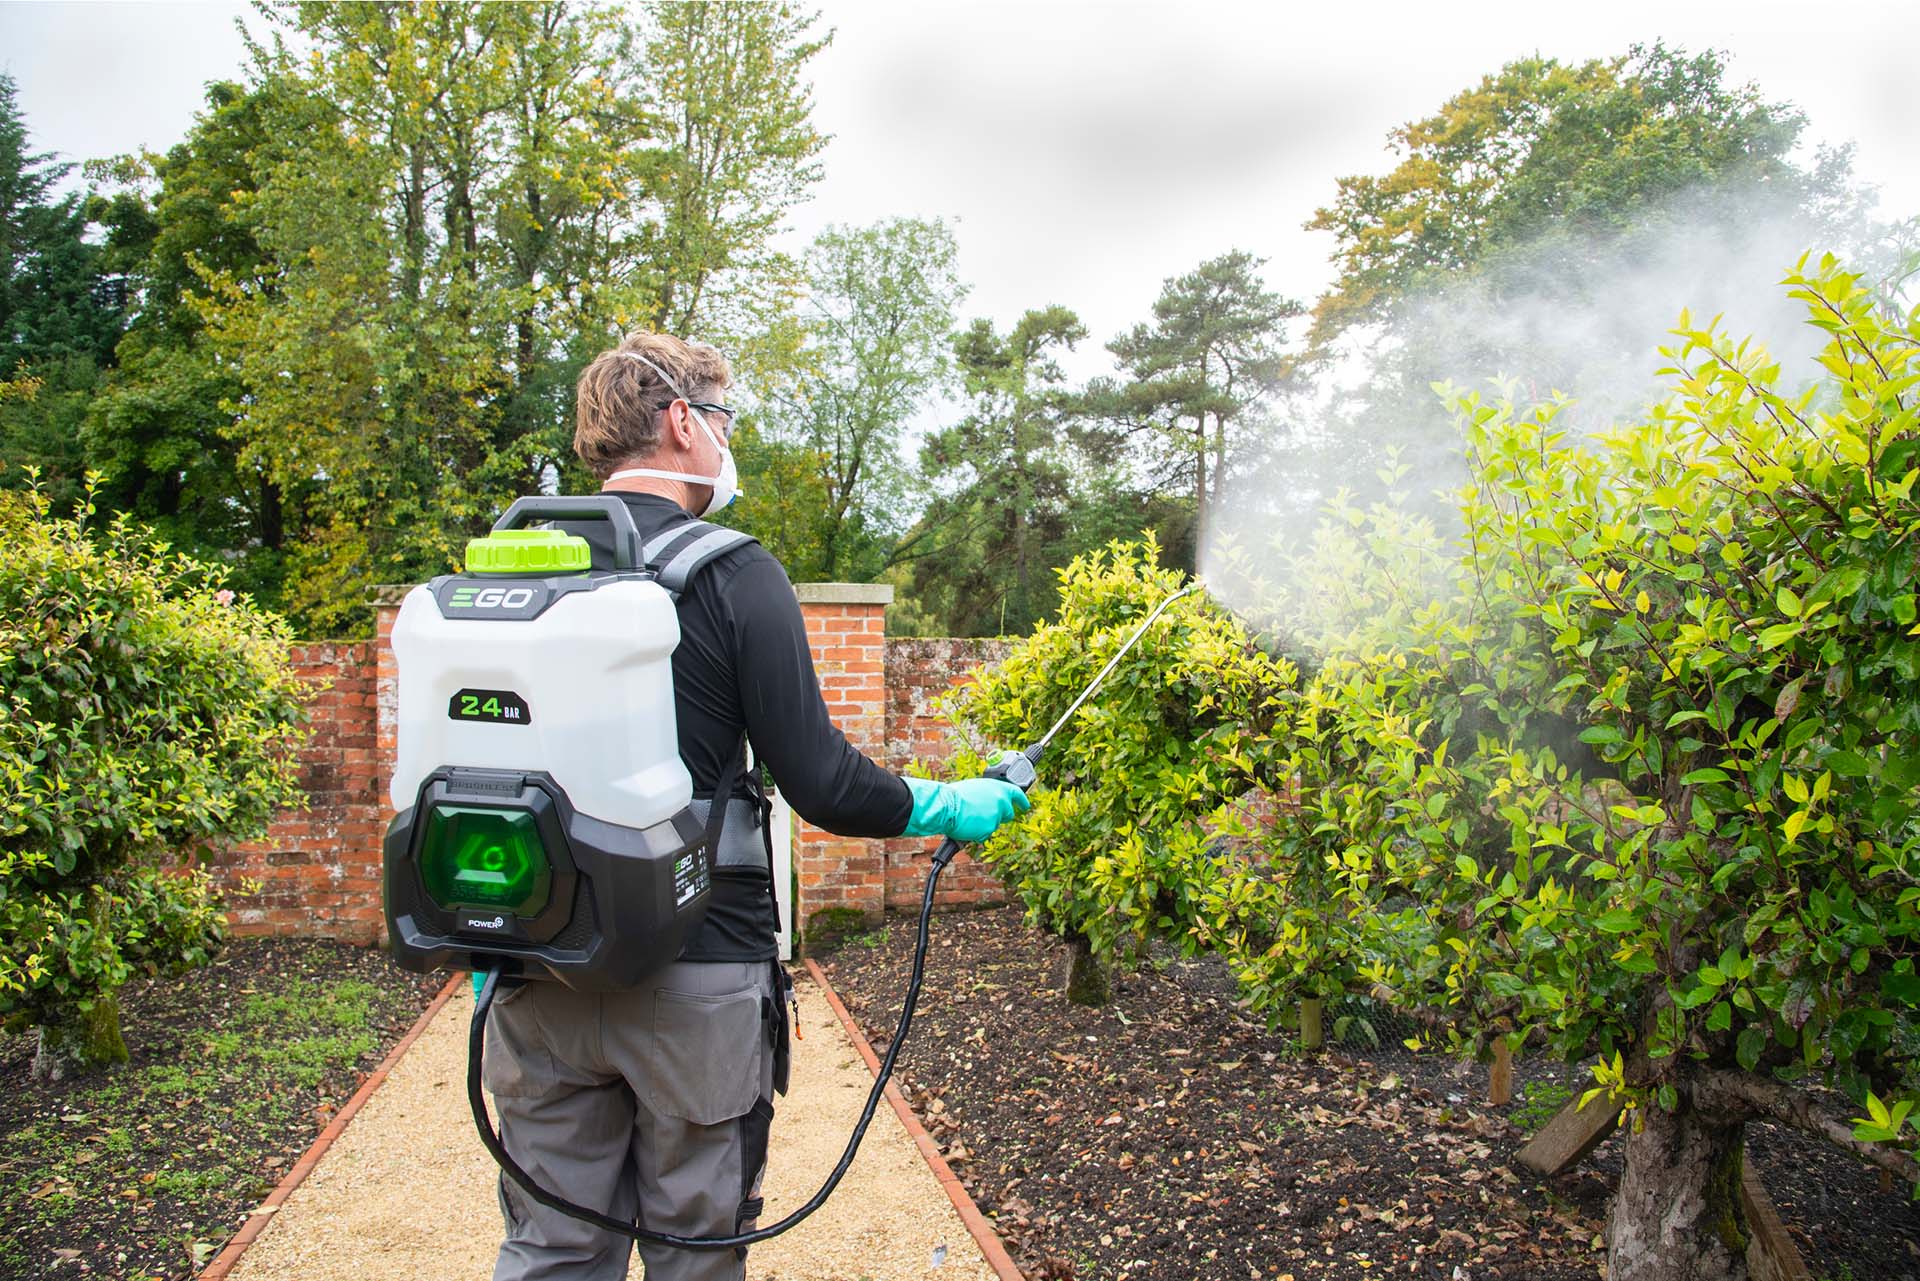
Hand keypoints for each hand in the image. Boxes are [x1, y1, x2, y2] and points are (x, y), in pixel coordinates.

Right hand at [902, 776, 1031, 842]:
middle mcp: (1001, 801)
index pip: (1017, 793)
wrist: (946, 805)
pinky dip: (977, 832)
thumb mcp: (976, 788)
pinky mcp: (990, 829)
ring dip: (983, 823)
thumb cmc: (955, 795)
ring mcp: (997, 816)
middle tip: (987, 816)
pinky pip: (984, 833)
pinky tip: (967, 825)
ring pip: (994, 824)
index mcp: (998, 787)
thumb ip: (988, 794)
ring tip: (968, 817)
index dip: (1022, 801)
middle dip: (1000, 816)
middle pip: (1008, 814)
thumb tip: (989, 801)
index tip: (1025, 806)